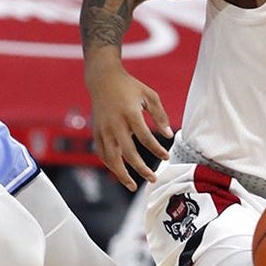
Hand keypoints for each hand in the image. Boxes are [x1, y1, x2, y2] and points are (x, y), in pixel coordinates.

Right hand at [86, 68, 171, 190]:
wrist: (103, 79)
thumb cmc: (129, 87)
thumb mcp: (150, 95)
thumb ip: (160, 115)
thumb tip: (169, 134)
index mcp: (130, 114)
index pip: (146, 138)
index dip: (157, 150)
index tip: (166, 157)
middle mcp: (115, 124)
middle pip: (128, 154)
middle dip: (141, 169)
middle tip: (153, 178)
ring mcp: (103, 129)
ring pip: (111, 158)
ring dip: (122, 174)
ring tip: (132, 186)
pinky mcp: (96, 132)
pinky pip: (101, 153)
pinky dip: (110, 165)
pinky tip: (119, 172)